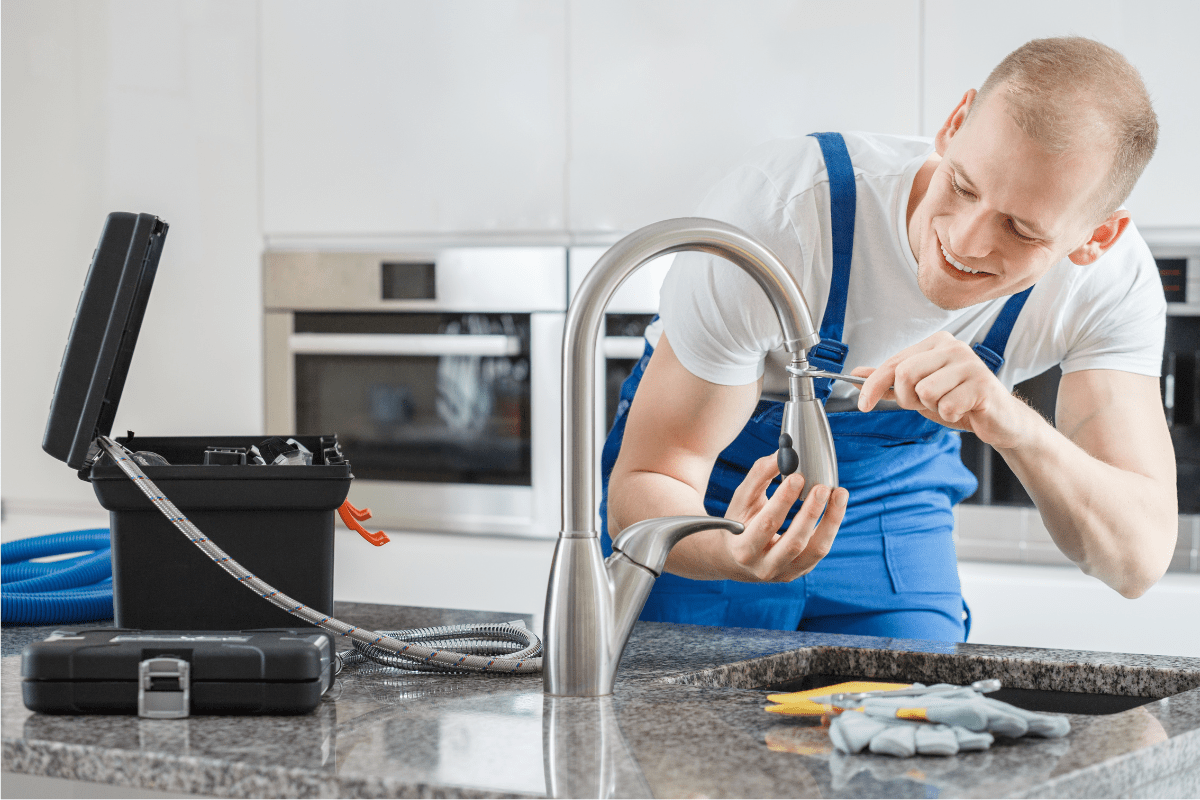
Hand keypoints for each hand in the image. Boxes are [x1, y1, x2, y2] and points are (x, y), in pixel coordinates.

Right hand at [721, 454, 848, 581]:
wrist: (737, 558)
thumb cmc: (740, 522)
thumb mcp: (742, 499)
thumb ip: (759, 475)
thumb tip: (783, 453)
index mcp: (743, 550)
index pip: (766, 524)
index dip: (783, 500)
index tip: (797, 476)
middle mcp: (765, 567)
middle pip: (794, 542)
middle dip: (811, 513)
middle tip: (822, 487)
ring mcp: (786, 572)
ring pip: (815, 550)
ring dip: (830, 521)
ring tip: (839, 494)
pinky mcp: (802, 570)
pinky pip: (821, 549)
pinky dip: (831, 526)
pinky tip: (836, 505)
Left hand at [853, 331, 1034, 449]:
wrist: (999, 420)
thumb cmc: (958, 401)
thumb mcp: (918, 391)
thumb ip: (889, 382)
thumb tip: (856, 374)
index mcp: (936, 343)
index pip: (893, 363)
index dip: (873, 385)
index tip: (862, 404)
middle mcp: (953, 347)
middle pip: (905, 374)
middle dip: (908, 398)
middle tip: (926, 403)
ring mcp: (970, 364)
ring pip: (925, 391)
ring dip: (933, 407)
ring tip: (950, 404)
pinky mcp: (982, 384)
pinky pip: (947, 406)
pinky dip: (951, 415)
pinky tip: (964, 409)